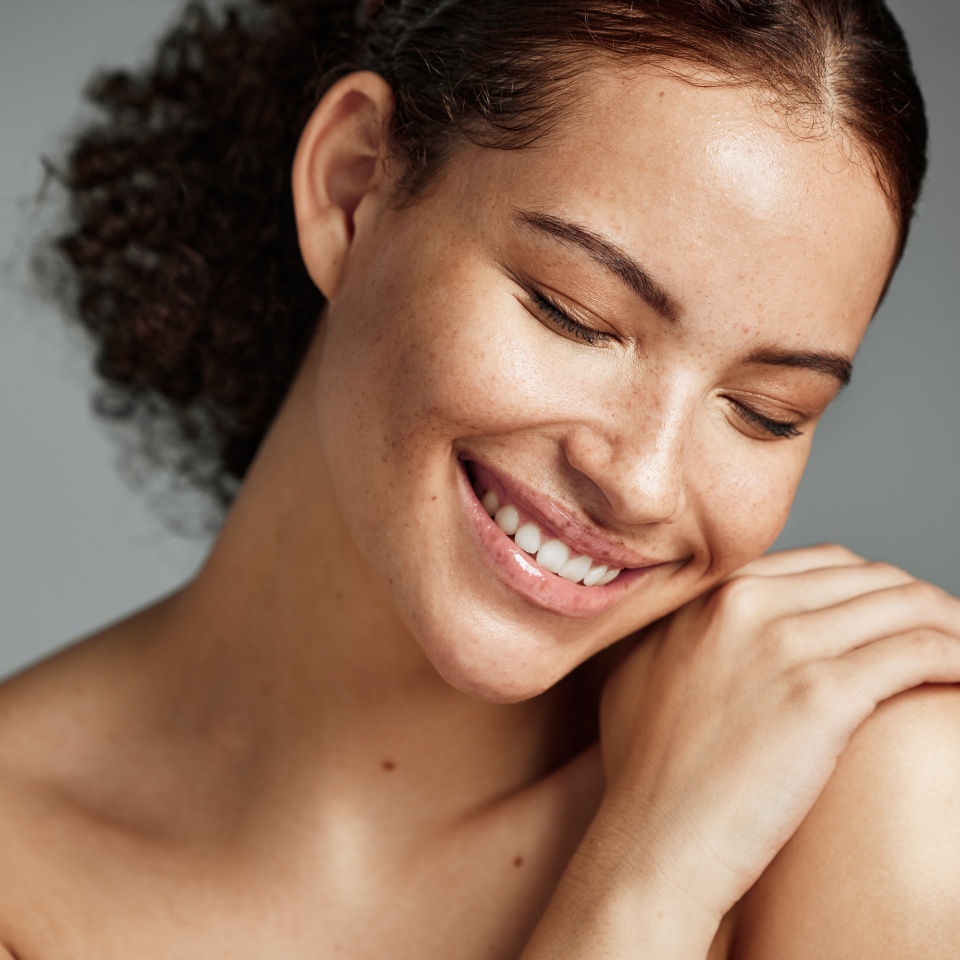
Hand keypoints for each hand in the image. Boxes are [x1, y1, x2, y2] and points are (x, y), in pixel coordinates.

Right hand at [597, 545, 959, 922]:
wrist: (648, 840)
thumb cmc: (645, 775)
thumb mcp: (645, 674)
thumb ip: (689, 636)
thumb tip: (722, 634)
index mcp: (708, 595)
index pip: (819, 564)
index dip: (869, 590)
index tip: (893, 622)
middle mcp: (743, 603)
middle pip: (865, 575)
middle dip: (915, 601)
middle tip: (944, 639)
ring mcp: (781, 644)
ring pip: (904, 603)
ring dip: (951, 624)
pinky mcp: (820, 695)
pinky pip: (920, 651)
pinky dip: (959, 657)